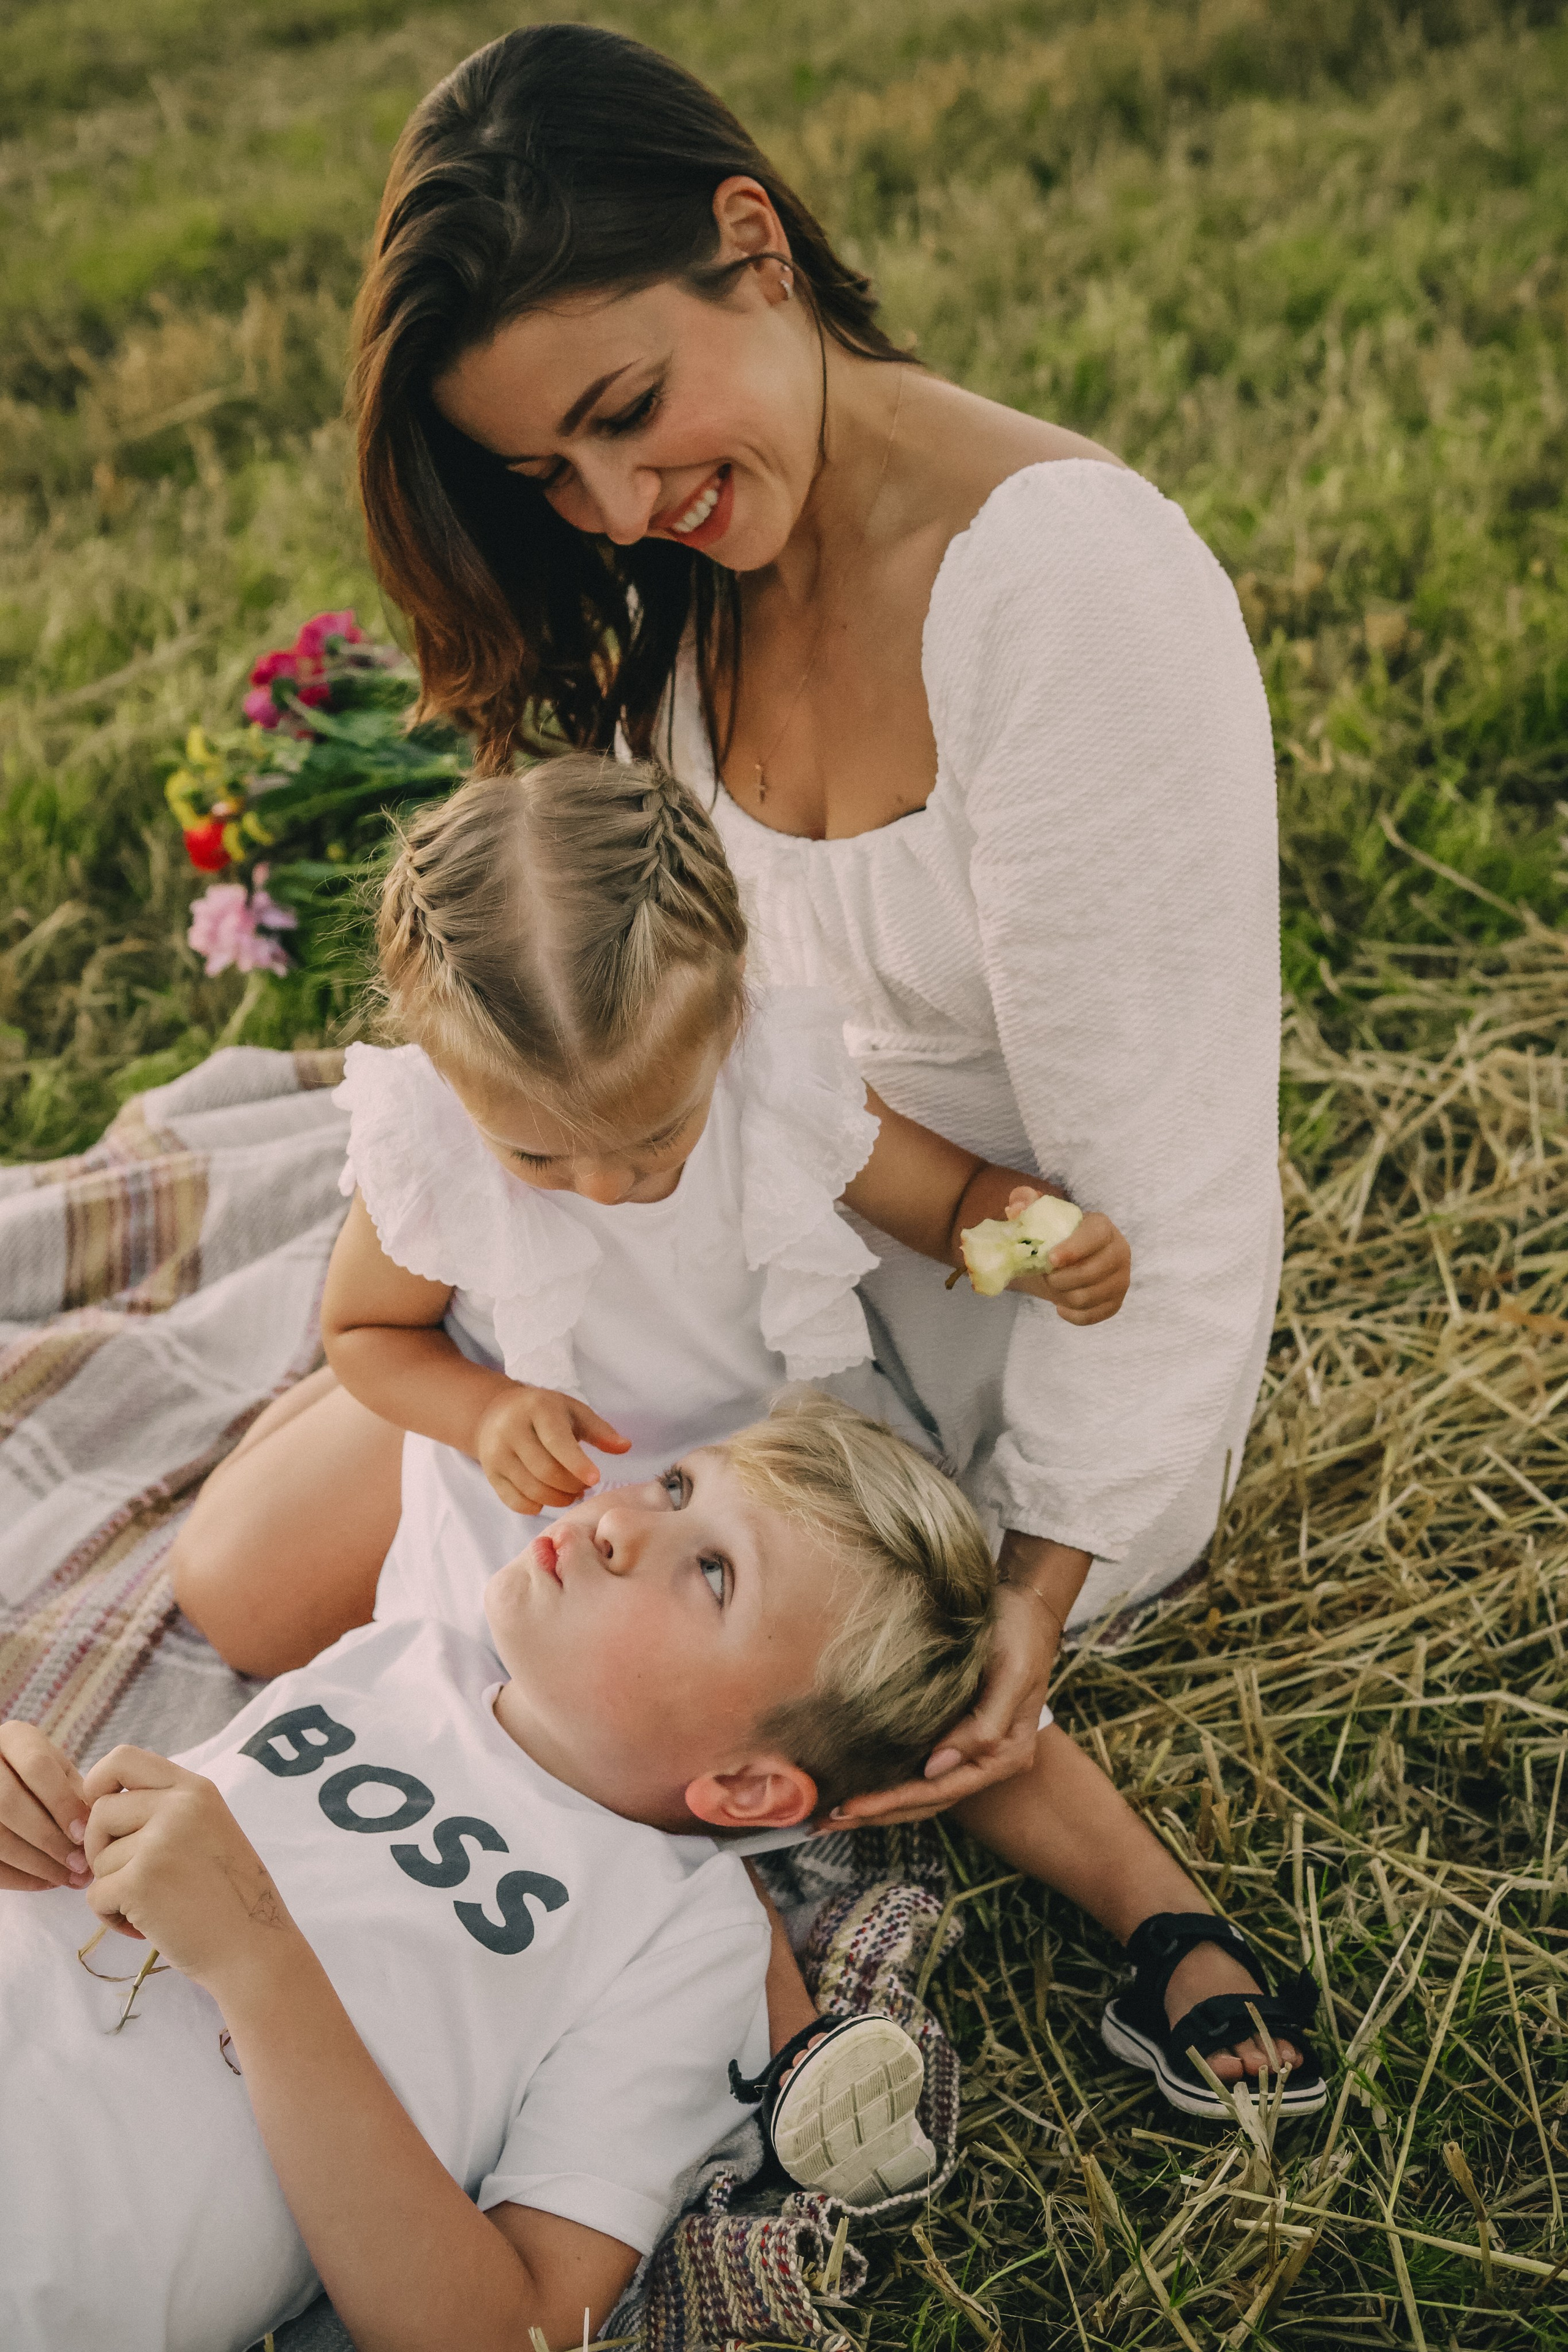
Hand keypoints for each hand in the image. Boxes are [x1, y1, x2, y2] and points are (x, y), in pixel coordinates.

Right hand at [0, 1720, 90, 1891]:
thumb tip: (95, 1826)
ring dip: (35, 1864)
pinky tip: (45, 1882)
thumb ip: (75, 1791)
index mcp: (13, 1738)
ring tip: (69, 1879)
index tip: (84, 1833)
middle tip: (79, 1865)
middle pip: (9, 1803)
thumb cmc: (41, 1775)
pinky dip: (18, 1877)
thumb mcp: (58, 1770)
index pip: (36, 1767)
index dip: (61, 1803)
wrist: (6, 1779)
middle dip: (47, 1839)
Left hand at [82, 1745, 295, 1985]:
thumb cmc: (229, 1897)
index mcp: (196, 1790)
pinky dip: (111, 1917)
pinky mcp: (141, 1882)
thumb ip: (165, 1811)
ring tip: (150, 1906)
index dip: (97, 1783)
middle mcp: (179, 1807)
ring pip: (98, 1859)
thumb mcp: (208, 1830)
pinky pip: (96, 1895)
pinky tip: (143, 1927)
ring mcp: (160, 1843)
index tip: (96, 1811)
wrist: (254, 1949)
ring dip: (113, 1889)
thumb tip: (95, 1808)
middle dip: (101, 1848)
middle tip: (129, 1877)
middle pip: (100, 1812)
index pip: (123, 1759)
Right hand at [474, 1383, 630, 1513]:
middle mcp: (512, 1431)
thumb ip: (600, 1430)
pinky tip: (548, 1498)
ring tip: (572, 1493)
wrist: (495, 1413)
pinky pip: (515, 1502)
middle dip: (571, 1486)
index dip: (577, 1464)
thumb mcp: (573, 1411)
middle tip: (585, 1487)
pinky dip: (536, 1507)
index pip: (557, 1442)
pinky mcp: (490, 1474)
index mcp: (537, 1409)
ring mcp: (497, 1454)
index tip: (596, 1479)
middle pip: (545, 1471)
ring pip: (531, 1489)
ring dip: (558, 1499)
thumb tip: (626, 1447)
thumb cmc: (544, 1413)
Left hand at [823, 1582, 1057, 1828]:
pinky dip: (888, 1779)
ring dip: (879, 1805)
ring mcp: (970, 1748)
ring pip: (920, 1790)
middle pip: (926, 1800)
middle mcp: (987, 1759)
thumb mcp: (1011, 1675)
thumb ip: (984, 1726)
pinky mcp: (954, 1731)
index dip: (893, 1801)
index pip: (940, 1790)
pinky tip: (860, 1781)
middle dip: (877, 1813)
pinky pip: (918, 1766)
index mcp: (1005, 1754)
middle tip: (825, 1820)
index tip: (851, 1806)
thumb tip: (936, 1767)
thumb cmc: (1020, 1634)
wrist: (1027, 1604)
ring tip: (832, 1814)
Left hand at [1004, 1189, 1129, 1324]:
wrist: (1065, 1260)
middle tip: (1045, 1276)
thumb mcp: (1036, 1214)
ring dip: (1062, 1296)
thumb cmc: (1052, 1234)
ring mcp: (1121, 1278)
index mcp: (1102, 1226)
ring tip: (1053, 1287)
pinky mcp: (1116, 1302)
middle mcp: (1119, 1251)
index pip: (1095, 1236)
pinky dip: (1072, 1315)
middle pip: (1092, 1272)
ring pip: (1089, 1297)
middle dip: (1061, 1279)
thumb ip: (1024, 1200)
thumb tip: (1016, 1208)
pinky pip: (1093, 1316)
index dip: (1074, 1249)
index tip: (1050, 1260)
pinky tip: (1061, 1306)